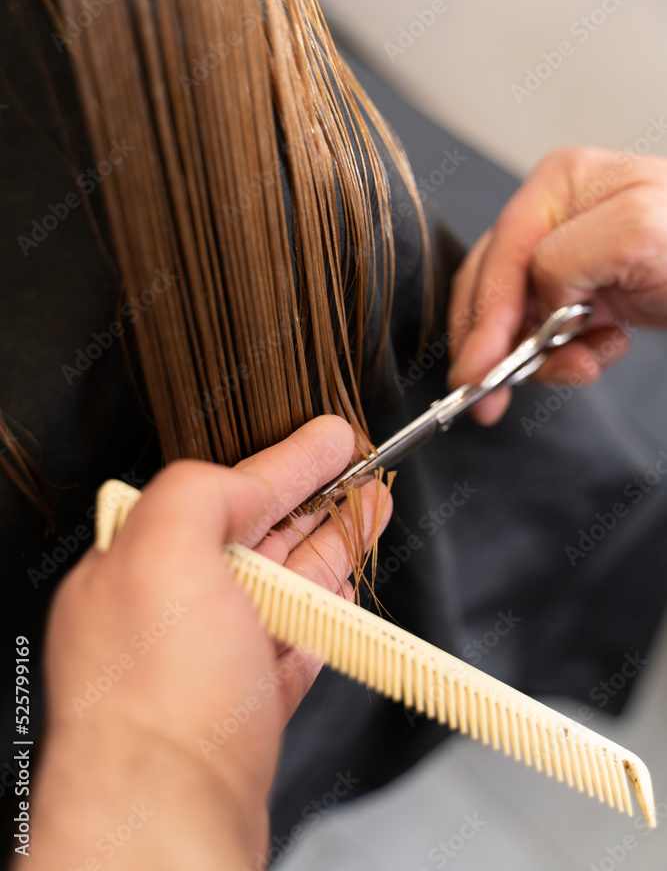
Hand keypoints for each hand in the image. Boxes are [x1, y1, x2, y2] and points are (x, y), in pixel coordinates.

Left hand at [25, 416, 391, 870]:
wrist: (168, 823)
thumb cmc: (156, 700)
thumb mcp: (165, 552)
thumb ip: (200, 492)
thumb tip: (240, 478)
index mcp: (137, 565)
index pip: (225, 493)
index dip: (287, 462)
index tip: (333, 439)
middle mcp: (168, 611)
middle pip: (260, 538)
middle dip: (318, 500)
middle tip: (365, 473)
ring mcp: (208, 662)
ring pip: (285, 589)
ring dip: (334, 548)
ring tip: (373, 515)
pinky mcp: (243, 710)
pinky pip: (294, 644)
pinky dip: (326, 613)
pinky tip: (346, 588)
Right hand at [447, 148, 666, 423]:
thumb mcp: (636, 230)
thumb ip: (565, 256)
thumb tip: (533, 296)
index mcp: (559, 184)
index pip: (499, 255)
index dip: (483, 317)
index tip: (477, 370)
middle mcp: (554, 217)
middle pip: (492, 287)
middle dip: (493, 344)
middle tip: (489, 395)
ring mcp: (567, 257)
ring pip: (515, 318)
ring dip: (536, 355)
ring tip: (576, 368)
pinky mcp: (583, 292)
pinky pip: (546, 334)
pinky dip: (563, 357)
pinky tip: (595, 354)